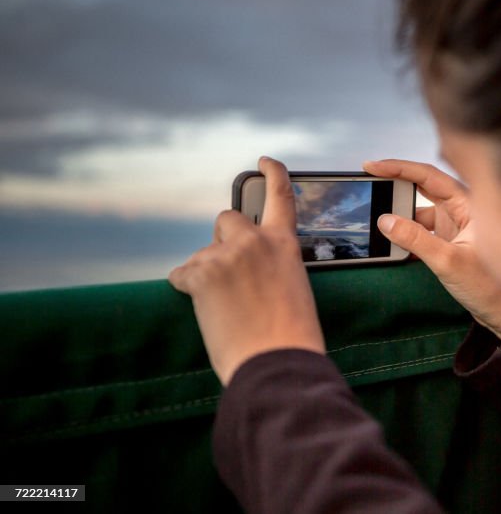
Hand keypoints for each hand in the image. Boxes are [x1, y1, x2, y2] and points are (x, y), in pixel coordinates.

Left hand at [169, 157, 325, 385]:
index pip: (281, 194)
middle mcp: (256, 240)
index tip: (263, 161)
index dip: (272, 173)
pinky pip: (182, 274)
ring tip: (222, 307)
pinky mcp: (201, 274)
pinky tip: (205, 310)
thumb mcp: (293, 289)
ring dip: (206, 273)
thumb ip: (272, 266)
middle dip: (221, 240)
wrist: (276, 363)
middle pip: (226, 219)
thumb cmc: (291, 336)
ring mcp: (227, 255)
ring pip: (202, 253)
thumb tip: (243, 271)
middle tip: (226, 272)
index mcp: (285, 243)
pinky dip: (188, 290)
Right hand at [363, 159, 500, 340]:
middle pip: (423, 186)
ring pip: (421, 209)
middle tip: (370, 183)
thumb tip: (386, 221)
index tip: (373, 167)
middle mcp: (463, 209)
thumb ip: (416, 240)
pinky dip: (407, 232)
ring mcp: (456, 225)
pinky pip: (422, 229)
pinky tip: (391, 240)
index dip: (399, 167)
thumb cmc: (491, 286)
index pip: (430, 175)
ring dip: (400, 213)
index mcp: (470, 204)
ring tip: (376, 217)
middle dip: (395, 183)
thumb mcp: (448, 261)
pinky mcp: (450, 241)